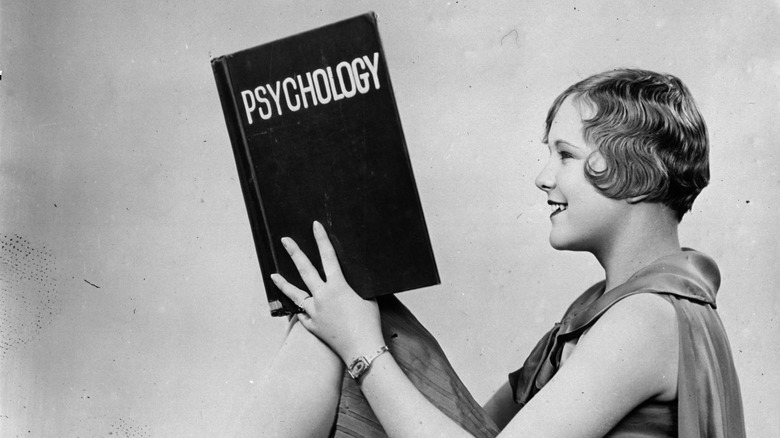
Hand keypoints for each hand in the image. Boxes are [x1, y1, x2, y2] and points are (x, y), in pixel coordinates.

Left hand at [271, 221, 383, 363]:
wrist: (362, 349)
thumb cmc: (369, 323)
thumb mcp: (368, 297)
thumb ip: (357, 286)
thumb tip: (354, 278)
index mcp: (338, 286)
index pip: (328, 256)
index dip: (321, 239)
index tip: (315, 225)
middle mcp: (322, 296)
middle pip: (305, 270)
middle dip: (295, 252)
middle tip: (284, 240)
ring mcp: (314, 312)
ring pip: (295, 294)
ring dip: (283, 283)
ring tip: (273, 275)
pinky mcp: (312, 326)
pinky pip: (303, 315)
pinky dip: (302, 310)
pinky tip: (298, 307)